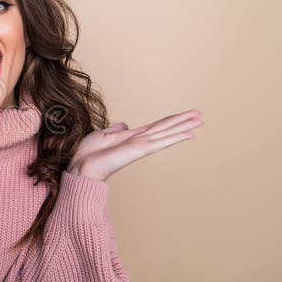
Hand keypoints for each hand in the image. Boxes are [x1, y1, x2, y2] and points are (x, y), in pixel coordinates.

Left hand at [66, 110, 203, 181]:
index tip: (184, 115)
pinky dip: (175, 137)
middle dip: (182, 121)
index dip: (170, 120)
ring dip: (183, 125)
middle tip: (200, 115)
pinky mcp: (139, 150)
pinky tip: (188, 133)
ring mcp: (141, 146)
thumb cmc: (88, 153)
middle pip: (165, 128)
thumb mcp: (102, 135)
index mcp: (132, 137)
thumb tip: (124, 125)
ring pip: (166, 132)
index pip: (155, 126)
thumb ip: (116, 131)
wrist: (81, 166)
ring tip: (200, 119)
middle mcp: (140, 141)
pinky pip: (160, 142)